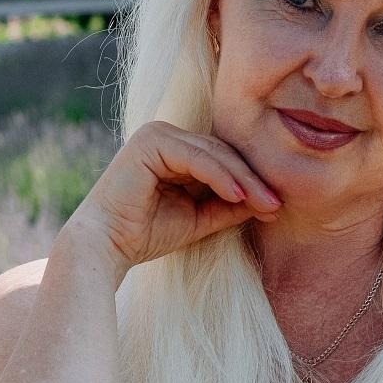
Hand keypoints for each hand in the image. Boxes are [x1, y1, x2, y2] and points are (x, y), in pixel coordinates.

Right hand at [66, 120, 281, 274]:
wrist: (105, 247)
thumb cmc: (146, 234)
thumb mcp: (200, 218)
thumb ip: (230, 206)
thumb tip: (271, 201)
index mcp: (175, 150)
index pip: (223, 159)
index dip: (251, 181)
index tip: (276, 206)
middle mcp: (166, 136)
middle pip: (223, 154)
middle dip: (253, 180)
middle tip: (277, 204)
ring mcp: (157, 134)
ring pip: (214, 154)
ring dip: (244, 180)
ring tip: (266, 202)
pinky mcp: (151, 141)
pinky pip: (197, 158)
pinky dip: (221, 176)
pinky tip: (240, 195)